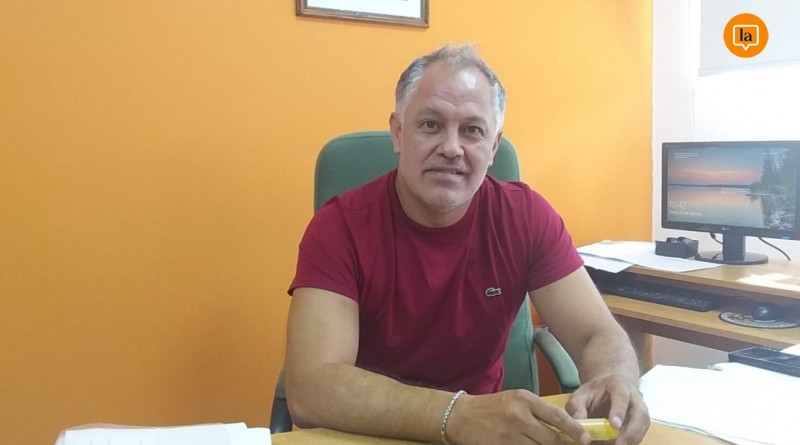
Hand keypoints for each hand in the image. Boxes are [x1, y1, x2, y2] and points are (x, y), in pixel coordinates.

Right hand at [446, 390, 590, 444]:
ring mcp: (509, 435)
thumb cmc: (492, 407)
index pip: (556, 416)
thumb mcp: (515, 400)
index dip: (574, 429)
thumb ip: (538, 411)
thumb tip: (565, 428)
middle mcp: (518, 416)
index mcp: (524, 400)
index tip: (585, 439)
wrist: (461, 416)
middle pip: (551, 439)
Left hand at [565, 374, 649, 444]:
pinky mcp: (640, 424)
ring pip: (642, 427)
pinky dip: (629, 442)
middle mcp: (635, 399)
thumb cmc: (595, 392)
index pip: (622, 397)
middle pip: (640, 416)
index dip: (619, 411)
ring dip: (631, 440)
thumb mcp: (582, 393)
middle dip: (631, 433)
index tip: (614, 425)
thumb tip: (578, 421)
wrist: (609, 388)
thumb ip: (577, 405)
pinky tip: (615, 444)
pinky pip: (639, 435)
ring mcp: (640, 412)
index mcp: (619, 385)